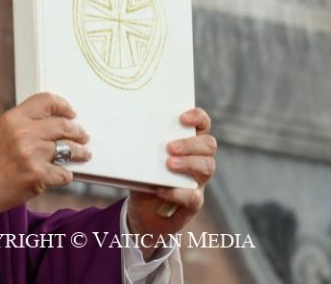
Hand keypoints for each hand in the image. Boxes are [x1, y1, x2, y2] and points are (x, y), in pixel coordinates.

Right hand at [0, 93, 90, 219]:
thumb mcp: (3, 130)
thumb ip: (26, 123)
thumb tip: (57, 122)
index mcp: (13, 118)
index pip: (46, 101)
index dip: (63, 106)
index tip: (71, 113)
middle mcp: (23, 132)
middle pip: (63, 125)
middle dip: (77, 131)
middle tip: (83, 136)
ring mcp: (32, 154)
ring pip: (69, 148)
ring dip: (79, 152)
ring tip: (83, 154)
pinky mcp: (38, 175)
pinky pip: (64, 173)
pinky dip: (66, 175)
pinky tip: (63, 175)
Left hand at [127, 108, 216, 258]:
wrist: (142, 213)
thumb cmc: (144, 178)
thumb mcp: (141, 159)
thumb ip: (140, 145)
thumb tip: (121, 130)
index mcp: (188, 145)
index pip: (202, 125)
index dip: (198, 117)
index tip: (182, 118)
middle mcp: (197, 161)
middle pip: (208, 145)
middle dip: (190, 144)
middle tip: (170, 147)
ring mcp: (198, 182)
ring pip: (207, 167)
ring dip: (188, 163)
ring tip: (168, 165)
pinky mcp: (192, 204)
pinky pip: (193, 197)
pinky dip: (177, 192)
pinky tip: (161, 190)